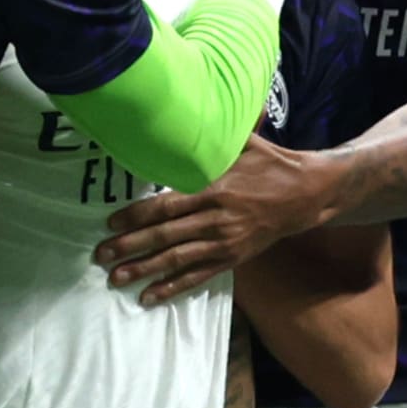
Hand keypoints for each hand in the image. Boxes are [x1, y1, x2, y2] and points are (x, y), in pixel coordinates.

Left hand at [93, 138, 322, 305]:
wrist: (305, 195)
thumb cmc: (270, 164)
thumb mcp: (245, 144)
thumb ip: (216, 135)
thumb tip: (188, 111)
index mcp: (215, 190)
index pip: (168, 206)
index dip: (137, 216)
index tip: (111, 223)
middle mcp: (216, 220)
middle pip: (166, 236)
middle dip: (130, 246)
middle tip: (101, 254)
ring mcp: (224, 243)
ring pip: (177, 260)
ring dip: (145, 270)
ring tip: (116, 278)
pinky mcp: (231, 259)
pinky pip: (197, 276)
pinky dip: (172, 288)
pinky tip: (150, 296)